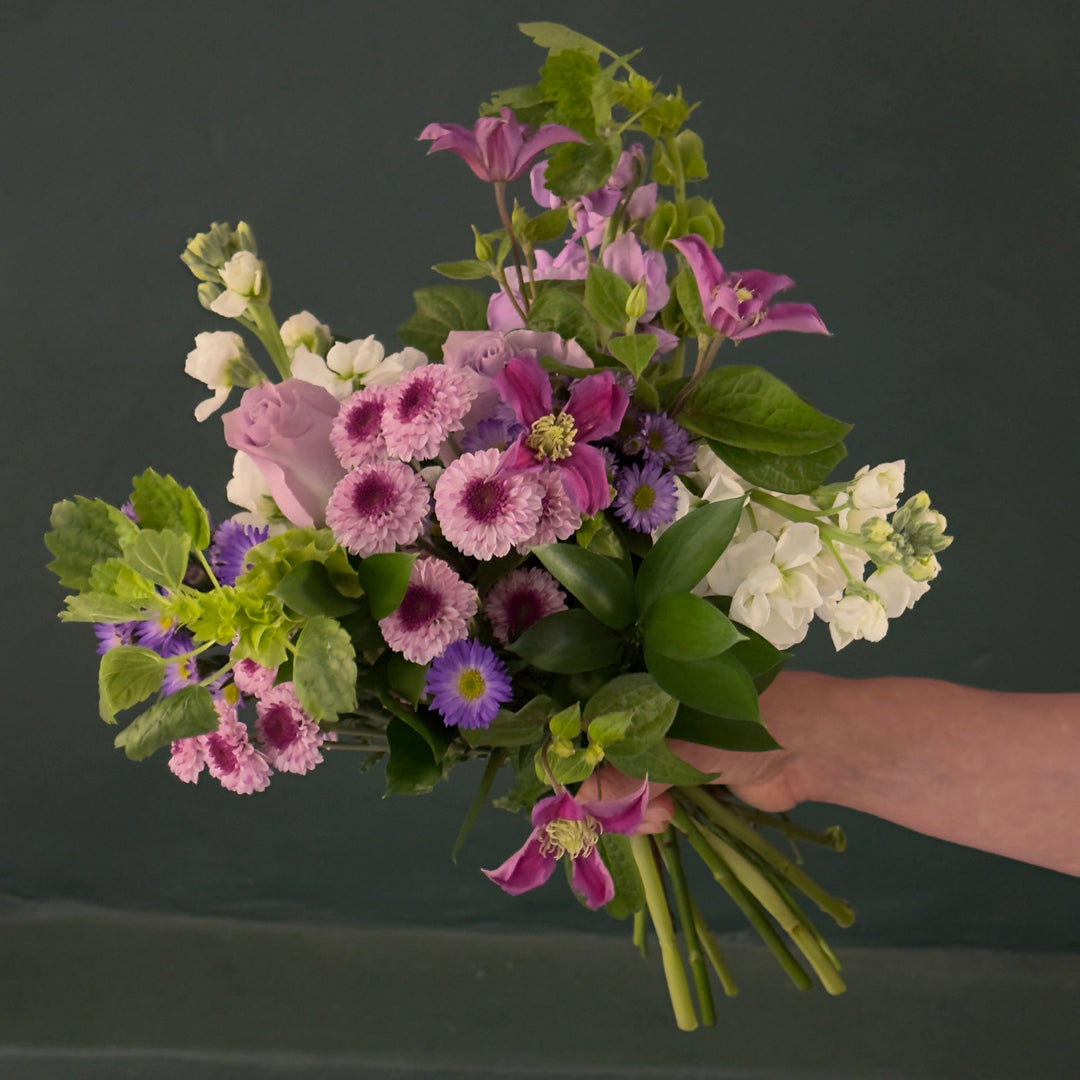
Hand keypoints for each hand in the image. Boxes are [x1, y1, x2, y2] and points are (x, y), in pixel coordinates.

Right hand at [577, 673, 807, 830]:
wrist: (812, 747)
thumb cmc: (745, 724)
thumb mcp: (682, 746)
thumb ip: (629, 774)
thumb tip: (577, 802)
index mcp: (637, 685)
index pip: (584, 720)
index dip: (574, 756)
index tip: (576, 792)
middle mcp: (643, 712)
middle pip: (597, 758)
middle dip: (606, 793)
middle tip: (629, 812)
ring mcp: (663, 746)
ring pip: (621, 785)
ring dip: (631, 808)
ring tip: (660, 816)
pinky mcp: (682, 777)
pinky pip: (647, 799)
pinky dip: (649, 815)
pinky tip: (665, 820)